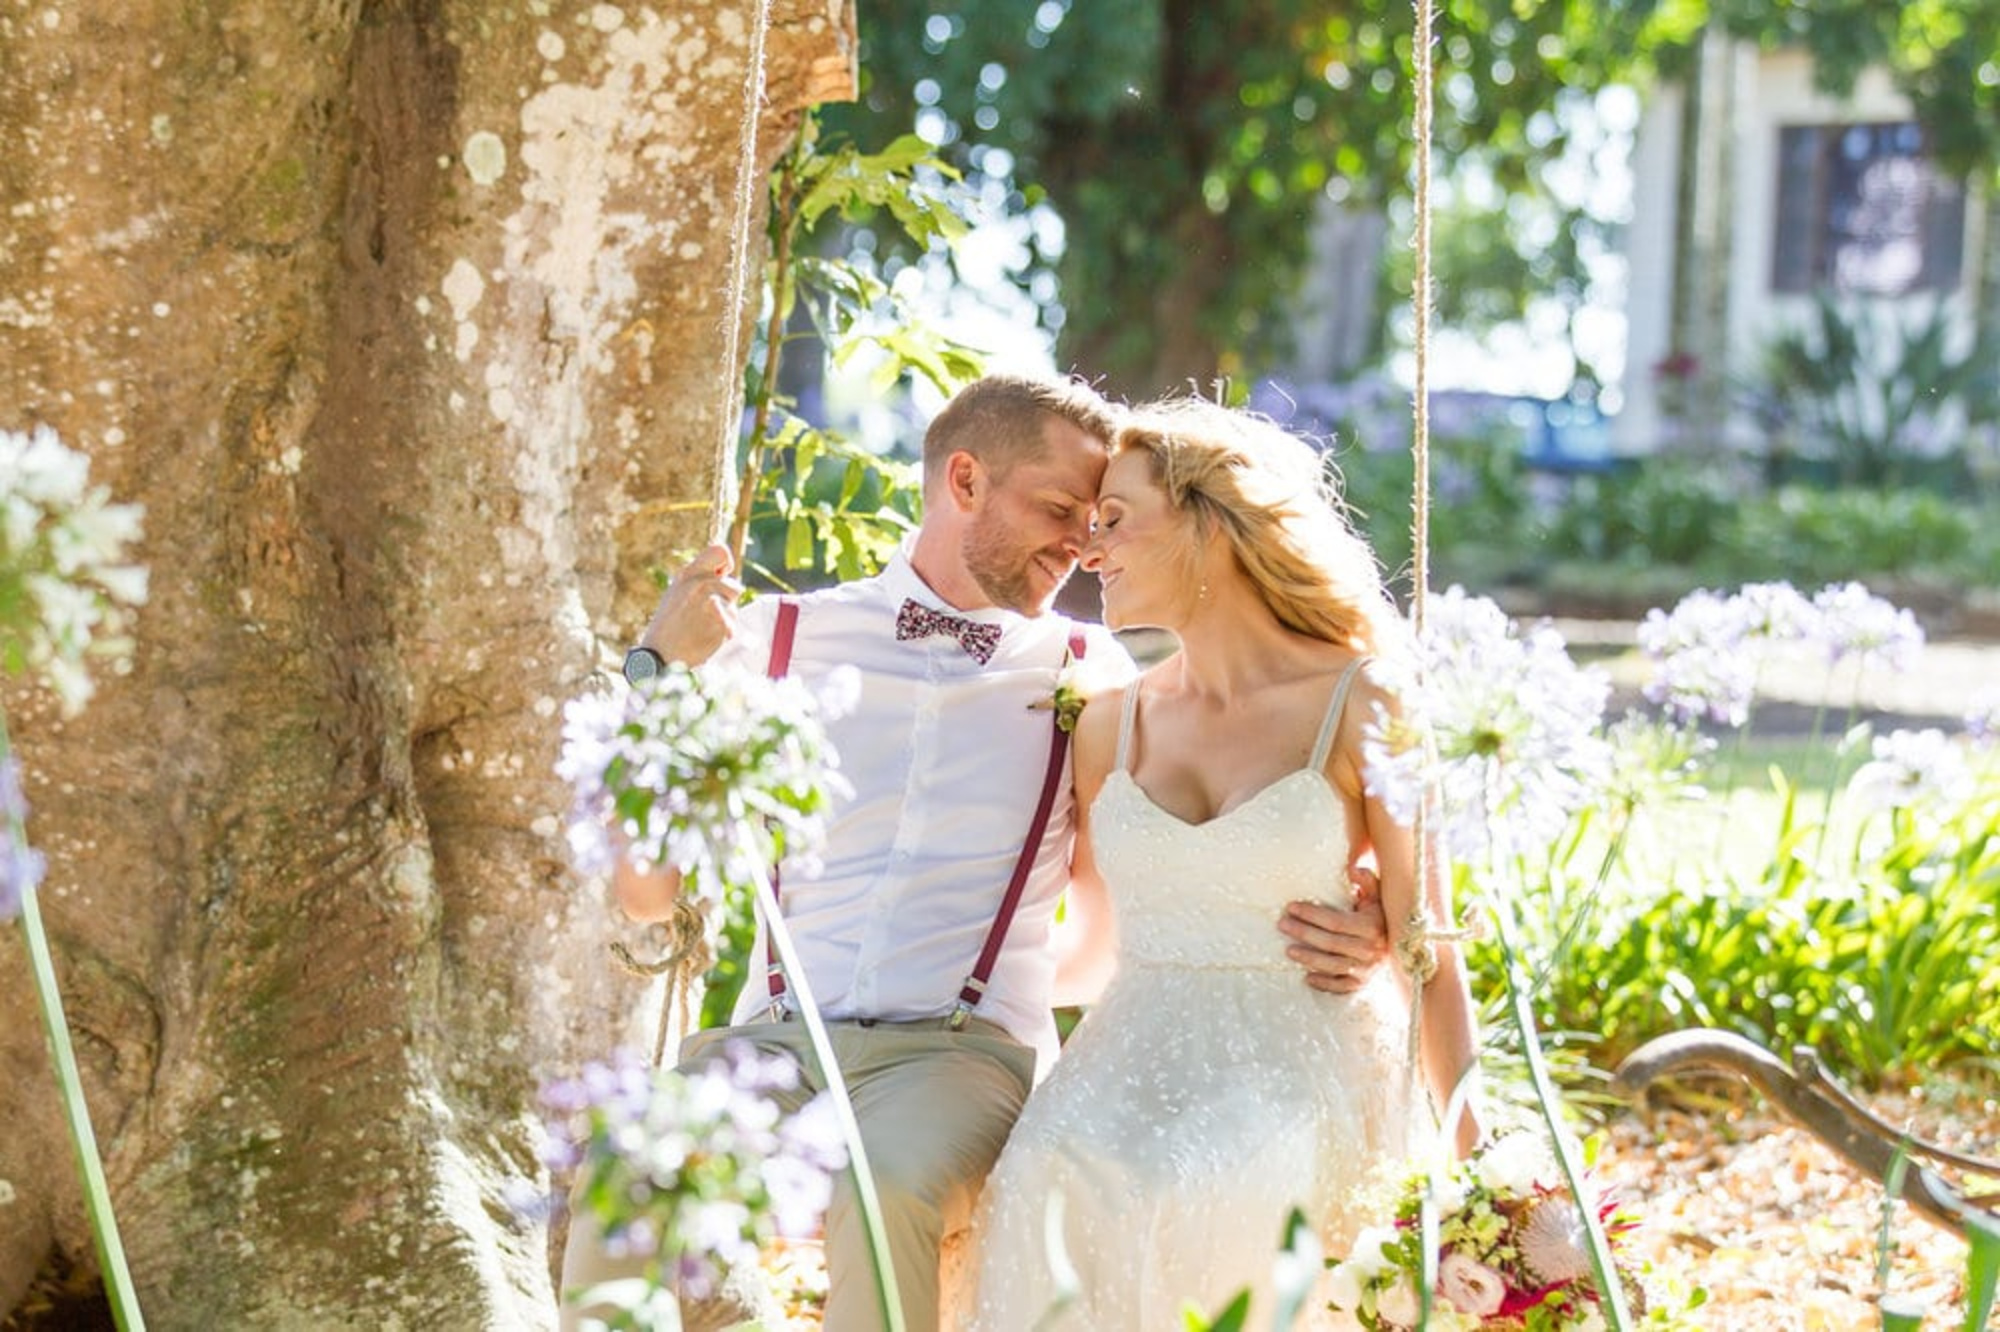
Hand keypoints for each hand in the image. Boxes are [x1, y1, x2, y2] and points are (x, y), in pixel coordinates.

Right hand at [640, 543, 742, 665]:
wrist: (660, 653)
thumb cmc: (669, 623)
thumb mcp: (677, 591)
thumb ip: (698, 578)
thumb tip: (723, 569)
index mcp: (689, 574)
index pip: (719, 551)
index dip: (725, 563)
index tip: (721, 576)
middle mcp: (701, 584)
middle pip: (734, 585)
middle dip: (725, 599)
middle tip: (704, 613)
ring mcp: (712, 603)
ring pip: (733, 605)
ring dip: (725, 616)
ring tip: (702, 625)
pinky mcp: (722, 622)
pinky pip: (732, 623)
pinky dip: (723, 632)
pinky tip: (705, 636)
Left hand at [1279, 867, 1388, 992]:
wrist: (1403, 949)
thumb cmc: (1380, 918)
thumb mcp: (1378, 898)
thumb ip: (1367, 881)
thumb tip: (1352, 869)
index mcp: (1372, 927)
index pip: (1335, 921)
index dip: (1312, 914)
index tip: (1291, 907)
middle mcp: (1370, 950)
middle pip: (1330, 943)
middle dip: (1303, 932)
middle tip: (1282, 924)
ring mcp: (1366, 970)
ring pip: (1333, 965)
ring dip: (1308, 958)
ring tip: (1288, 950)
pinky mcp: (1361, 984)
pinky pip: (1340, 986)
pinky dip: (1324, 983)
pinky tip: (1307, 977)